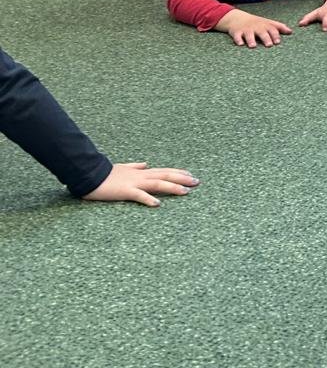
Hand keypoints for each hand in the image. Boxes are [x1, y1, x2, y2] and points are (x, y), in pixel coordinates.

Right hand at [84, 162, 198, 206]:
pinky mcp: (124, 191)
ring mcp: (134, 183)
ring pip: (157, 184)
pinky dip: (148, 199)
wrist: (88, 174)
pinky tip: (158, 204)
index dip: (177, 172)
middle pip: (165, 176)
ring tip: (186, 191)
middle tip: (197, 182)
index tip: (190, 174)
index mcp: (140, 172)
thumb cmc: (104, 174)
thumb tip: (145, 163)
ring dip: (172, 187)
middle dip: (182, 179)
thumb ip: (135, 166)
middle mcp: (140, 176)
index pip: (163, 171)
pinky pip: (138, 195)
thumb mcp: (122, 167)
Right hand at [218, 9, 292, 47]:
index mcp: (265, 25)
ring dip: (251, 40)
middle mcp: (256, 27)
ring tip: (253, 46)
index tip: (278, 42)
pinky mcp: (236, 32)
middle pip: (262, 32)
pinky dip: (238, 40)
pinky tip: (240, 44)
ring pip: (249, 34)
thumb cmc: (256, 23)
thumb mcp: (267, 23)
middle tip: (269, 45)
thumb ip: (279, 27)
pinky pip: (237, 36)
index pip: (272, 30)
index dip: (275, 35)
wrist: (237, 18)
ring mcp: (246, 29)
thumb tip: (291, 32)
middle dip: (265, 38)